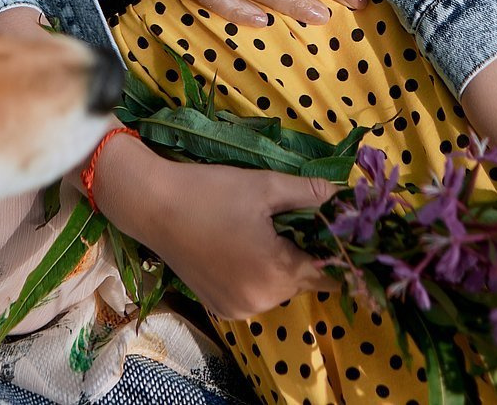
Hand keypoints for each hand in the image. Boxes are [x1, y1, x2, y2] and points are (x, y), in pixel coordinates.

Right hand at [93, 137, 331, 318]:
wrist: (153, 205)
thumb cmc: (211, 191)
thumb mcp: (265, 185)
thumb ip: (310, 193)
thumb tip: (343, 194)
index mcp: (277, 274)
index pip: (328, 274)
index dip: (334, 251)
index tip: (331, 227)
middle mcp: (261, 302)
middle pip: (302, 281)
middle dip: (303, 252)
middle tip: (288, 218)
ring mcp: (238, 309)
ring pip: (279, 289)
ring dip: (279, 264)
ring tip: (261, 229)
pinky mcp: (221, 308)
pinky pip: (255, 294)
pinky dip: (256, 275)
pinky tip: (240, 246)